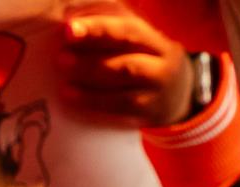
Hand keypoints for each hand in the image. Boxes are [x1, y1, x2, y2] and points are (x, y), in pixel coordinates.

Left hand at [57, 7, 195, 128]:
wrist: (178, 96)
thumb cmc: (145, 61)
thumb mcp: (138, 42)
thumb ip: (112, 29)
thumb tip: (71, 18)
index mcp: (156, 42)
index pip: (129, 31)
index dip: (99, 29)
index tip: (69, 28)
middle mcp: (162, 67)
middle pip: (128, 63)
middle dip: (91, 59)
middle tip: (61, 57)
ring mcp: (157, 93)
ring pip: (124, 90)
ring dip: (91, 83)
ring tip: (63, 81)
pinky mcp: (148, 115)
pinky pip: (121, 109)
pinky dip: (94, 102)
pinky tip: (72, 97)